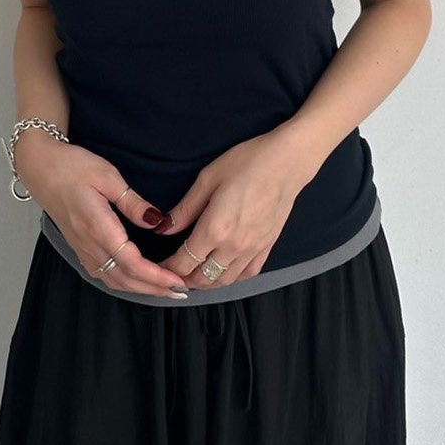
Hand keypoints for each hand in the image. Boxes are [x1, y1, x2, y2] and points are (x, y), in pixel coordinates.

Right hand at [18, 136, 187, 299]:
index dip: (156, 276)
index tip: (177, 279)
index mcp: (98, 227)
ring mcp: (82, 247)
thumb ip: (132, 201)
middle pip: (124, 279)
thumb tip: (156, 220)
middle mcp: (89, 243)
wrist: (40, 167)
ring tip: (163, 289)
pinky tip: (136, 280)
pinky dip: (123, 282)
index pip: (131, 263)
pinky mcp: (79, 246)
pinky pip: (102, 274)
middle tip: (180, 291)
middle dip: (154, 288)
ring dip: (140, 288)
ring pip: (113, 280)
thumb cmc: (71, 166)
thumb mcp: (108, 175)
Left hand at [154, 126, 312, 290]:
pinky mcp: (267, 247)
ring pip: (224, 281)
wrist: (286, 162)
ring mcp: (252, 250)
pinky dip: (231, 278)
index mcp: (215, 229)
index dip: (167, 269)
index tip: (158, 267)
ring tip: (194, 273)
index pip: (184, 262)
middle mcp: (233, 246)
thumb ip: (185, 209)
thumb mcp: (207, 179)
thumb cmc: (246, 163)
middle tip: (173, 272)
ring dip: (206, 282)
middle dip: (183, 279)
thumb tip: (164, 228)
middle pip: (202, 278)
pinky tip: (223, 269)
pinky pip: (246, 275)